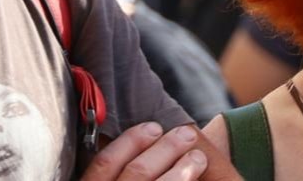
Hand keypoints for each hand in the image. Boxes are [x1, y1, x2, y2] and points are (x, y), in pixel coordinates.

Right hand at [79, 122, 206, 180]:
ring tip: (198, 157)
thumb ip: (111, 167)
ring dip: (182, 170)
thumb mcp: (104, 179)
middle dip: (166, 150)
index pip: (104, 162)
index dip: (130, 141)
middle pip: (136, 172)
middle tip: (187, 134)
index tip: (154, 126)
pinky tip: (196, 178)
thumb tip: (141, 128)